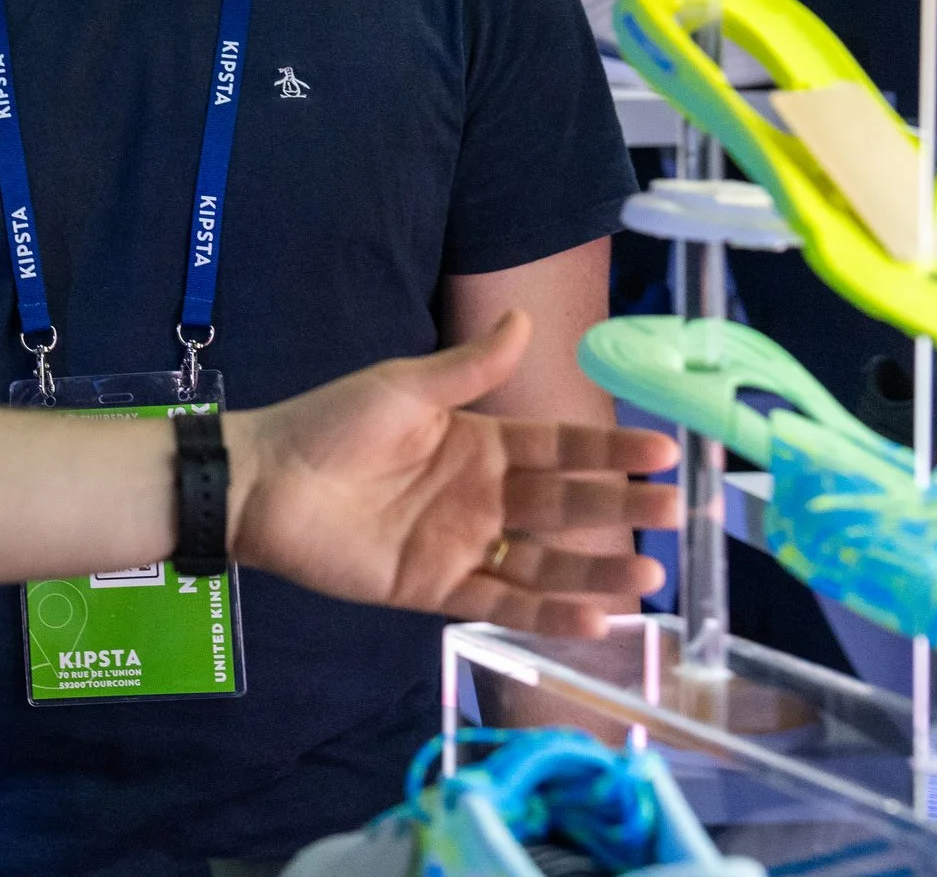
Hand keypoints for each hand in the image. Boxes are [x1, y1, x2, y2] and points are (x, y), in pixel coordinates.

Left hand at [229, 312, 675, 636]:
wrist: (264, 482)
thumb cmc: (331, 424)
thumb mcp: (405, 388)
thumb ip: (468, 367)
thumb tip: (522, 318)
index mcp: (478, 442)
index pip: (558, 448)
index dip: (608, 451)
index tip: (663, 451)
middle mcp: (480, 496)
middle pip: (563, 505)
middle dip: (617, 508)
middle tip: (672, 514)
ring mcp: (462, 545)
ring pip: (544, 561)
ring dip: (595, 569)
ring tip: (648, 574)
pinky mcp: (435, 588)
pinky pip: (502, 602)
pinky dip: (548, 612)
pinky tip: (593, 617)